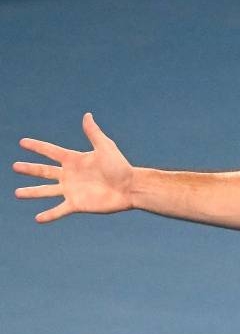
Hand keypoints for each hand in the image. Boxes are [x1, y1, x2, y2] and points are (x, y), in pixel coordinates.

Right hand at [13, 113, 133, 222]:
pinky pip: (59, 210)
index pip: (51, 151)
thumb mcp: (105, 147)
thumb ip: (93, 133)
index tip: (22, 142)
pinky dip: (48, 215)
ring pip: (46, 191)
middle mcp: (70, 175)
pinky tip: (38, 218)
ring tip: (17, 193)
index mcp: (74, 160)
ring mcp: (72, 190)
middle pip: (44, 171)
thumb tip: (87, 115)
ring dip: (32, 192)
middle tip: (15, 167)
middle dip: (29, 169)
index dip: (37, 146)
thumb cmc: (120, 166)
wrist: (130, 187)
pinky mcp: (76, 204)